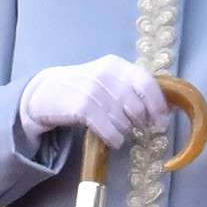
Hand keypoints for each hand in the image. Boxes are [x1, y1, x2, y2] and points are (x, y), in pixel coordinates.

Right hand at [18, 54, 168, 148]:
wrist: (44, 93)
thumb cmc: (82, 89)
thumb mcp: (107, 80)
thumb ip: (130, 88)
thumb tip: (163, 108)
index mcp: (117, 65)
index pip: (147, 83)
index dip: (158, 104)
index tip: (163, 121)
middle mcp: (107, 74)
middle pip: (137, 105)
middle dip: (142, 121)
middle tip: (141, 129)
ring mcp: (93, 89)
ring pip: (123, 119)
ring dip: (126, 131)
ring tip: (121, 132)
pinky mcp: (82, 106)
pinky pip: (109, 128)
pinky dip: (115, 138)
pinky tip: (115, 141)